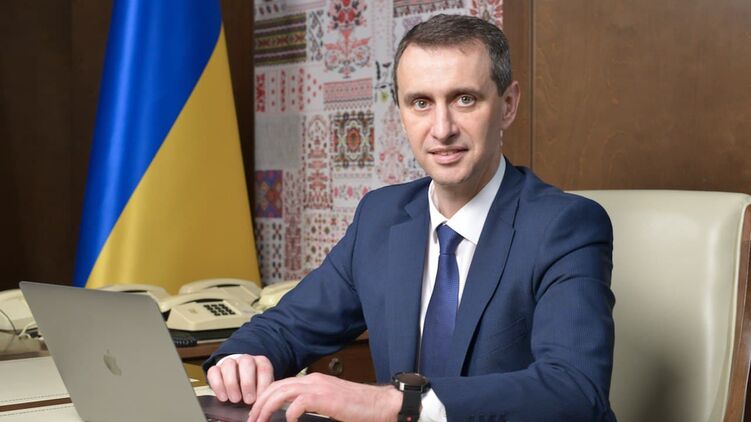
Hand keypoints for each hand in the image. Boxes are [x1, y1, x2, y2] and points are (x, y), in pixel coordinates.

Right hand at [206, 354, 273, 404]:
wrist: (239, 382)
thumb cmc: (254, 387)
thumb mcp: (261, 389)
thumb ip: (262, 392)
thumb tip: (261, 403)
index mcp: (261, 362)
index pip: (264, 368)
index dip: (263, 383)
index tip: (260, 398)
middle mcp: (246, 359)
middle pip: (246, 362)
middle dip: (247, 383)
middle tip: (249, 400)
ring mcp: (230, 362)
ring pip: (229, 365)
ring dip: (231, 384)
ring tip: (235, 399)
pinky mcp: (216, 369)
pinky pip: (214, 372)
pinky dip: (217, 385)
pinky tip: (223, 397)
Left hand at [247, 372, 401, 421]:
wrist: (381, 404)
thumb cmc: (359, 407)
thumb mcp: (329, 404)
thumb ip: (310, 404)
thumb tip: (291, 414)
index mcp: (313, 381)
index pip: (280, 384)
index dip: (264, 398)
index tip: (257, 413)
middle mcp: (314, 380)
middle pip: (276, 386)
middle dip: (260, 403)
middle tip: (252, 419)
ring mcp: (320, 387)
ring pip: (283, 392)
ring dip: (267, 407)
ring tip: (260, 421)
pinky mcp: (327, 397)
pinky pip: (300, 402)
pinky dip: (290, 412)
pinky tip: (288, 421)